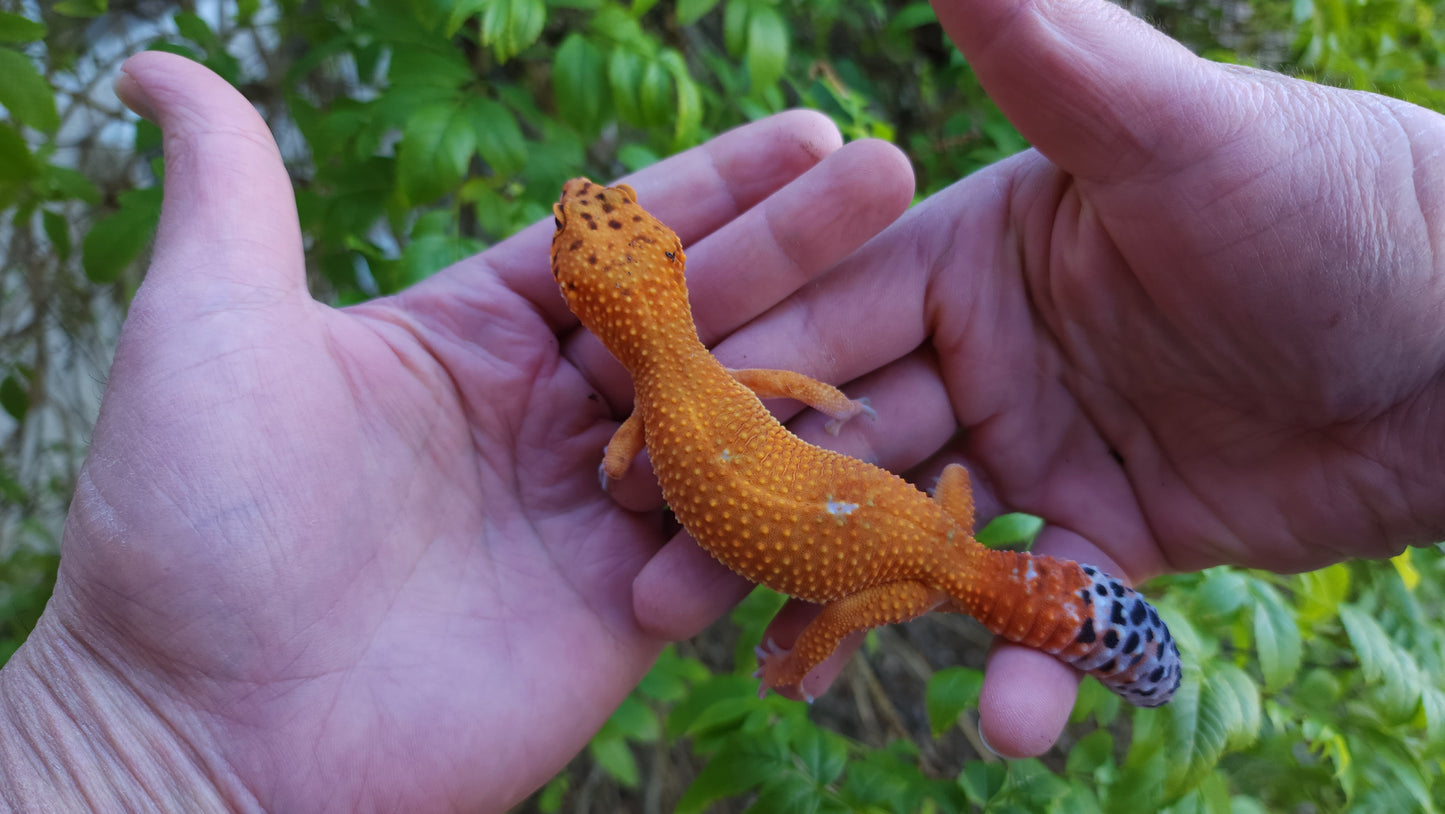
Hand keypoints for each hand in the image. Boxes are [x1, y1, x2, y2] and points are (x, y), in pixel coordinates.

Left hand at [0, 52, 912, 810]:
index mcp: (467, 333)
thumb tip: (154, 66)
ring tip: (918, 291)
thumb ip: (229, 189)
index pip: (614, 239)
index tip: (801, 127)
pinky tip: (887, 430)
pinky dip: (799, 489)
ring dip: (824, 350)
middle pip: (695, 312)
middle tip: (888, 173)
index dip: (710, 181)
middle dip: (796, 241)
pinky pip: (731, 537)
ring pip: (730, 415)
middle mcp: (544, 415)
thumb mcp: (206, 325)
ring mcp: (592, 513)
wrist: (208, 734)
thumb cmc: (190, 523)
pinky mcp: (627, 607)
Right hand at [626, 0, 1444, 757]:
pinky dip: (1026, 659)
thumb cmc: (1330, 208)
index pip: (825, 314)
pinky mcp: (1111, 530)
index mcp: (968, 252)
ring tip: (775, 667)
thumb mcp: (1176, 136)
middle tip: (658, 582)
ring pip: (918, 529)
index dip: (734, 373)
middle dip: (757, 507)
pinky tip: (1005, 722)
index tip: (642, 431)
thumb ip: (1050, 59)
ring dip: (852, 598)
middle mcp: (986, 348)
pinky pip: (1046, 604)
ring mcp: (1042, 445)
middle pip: (844, 436)